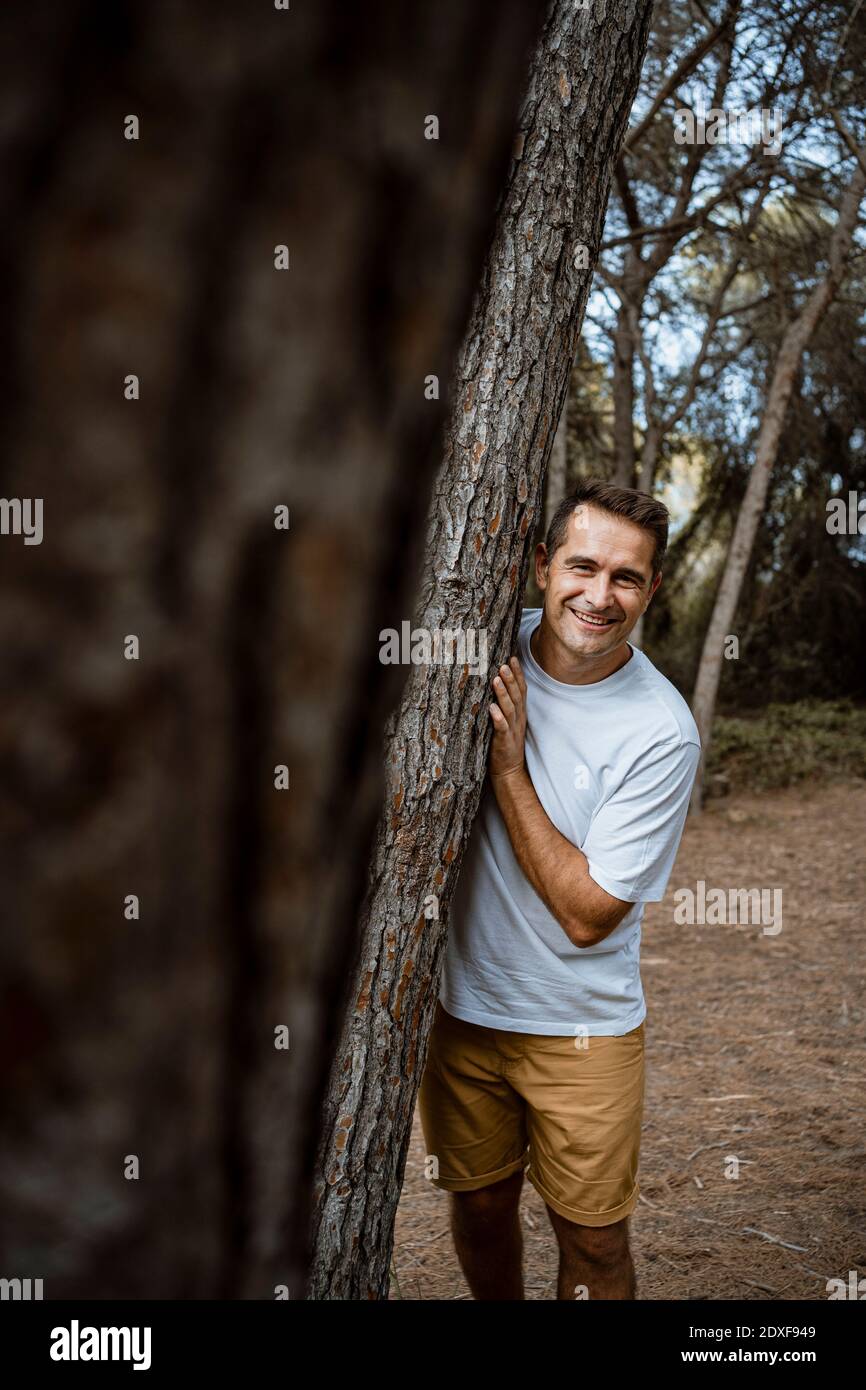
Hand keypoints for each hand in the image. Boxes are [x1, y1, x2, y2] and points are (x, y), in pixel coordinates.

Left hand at [489, 656, 527, 779]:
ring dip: (503, 694)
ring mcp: (512, 729)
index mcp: (519, 713)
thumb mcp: (507, 721)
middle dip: (511, 679)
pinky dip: (498, 717)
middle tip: (504, 664)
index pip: (521, 689)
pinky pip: (501, 727)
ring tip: (496, 679)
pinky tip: (492, 708)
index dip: (518, 674)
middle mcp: (518, 718)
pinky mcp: (504, 741)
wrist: (509, 769)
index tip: (512, 658)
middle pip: (516, 695)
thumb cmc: (505, 742)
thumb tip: (494, 684)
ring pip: (509, 708)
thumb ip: (504, 705)